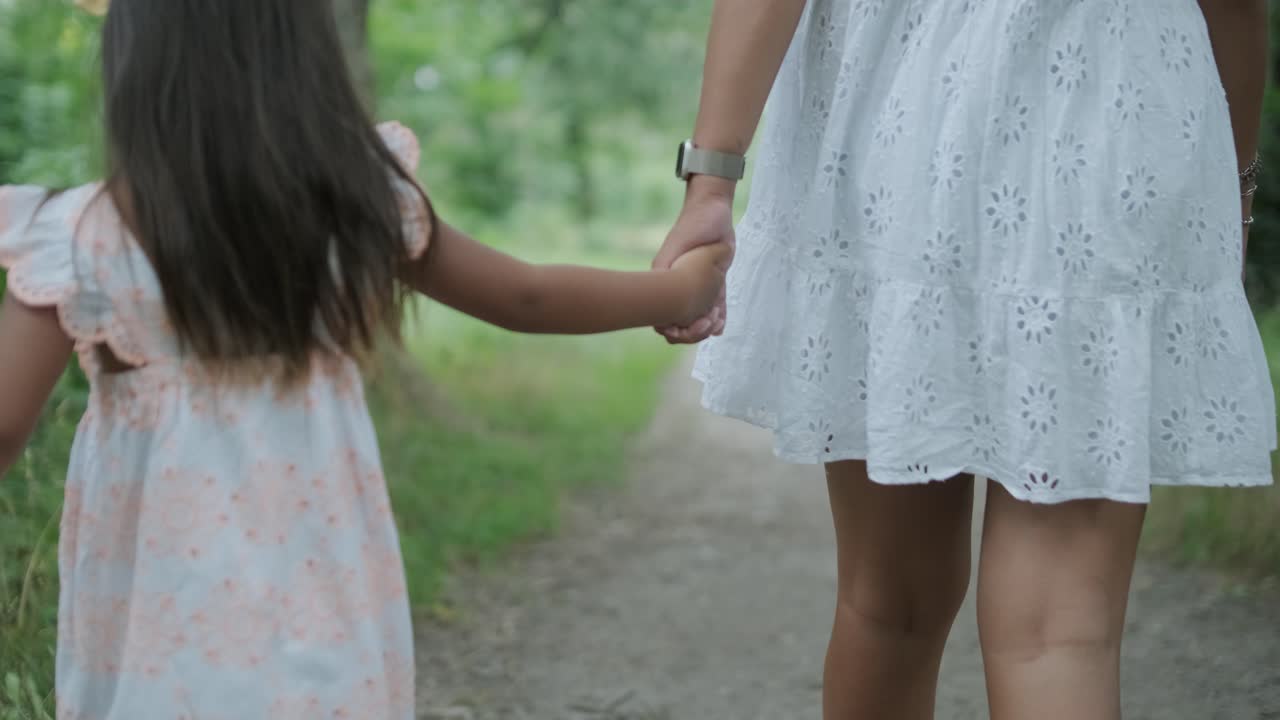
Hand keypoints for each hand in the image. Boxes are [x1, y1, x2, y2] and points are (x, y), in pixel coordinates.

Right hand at [652, 177, 736, 342]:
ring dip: (706, 326)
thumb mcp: (678, 245)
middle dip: (692, 331)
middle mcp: (680, 284)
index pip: (662, 314)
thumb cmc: (693, 224)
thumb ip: (668, 266)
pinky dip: (718, 317)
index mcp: (667, 278)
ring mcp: (697, 284)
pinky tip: (721, 327)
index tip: (687, 325)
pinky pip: (715, 304)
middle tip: (706, 324)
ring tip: (715, 323)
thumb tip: (661, 292)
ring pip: (697, 316)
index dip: (673, 327)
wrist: (712, 210)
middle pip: (680, 321)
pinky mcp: (714, 281)